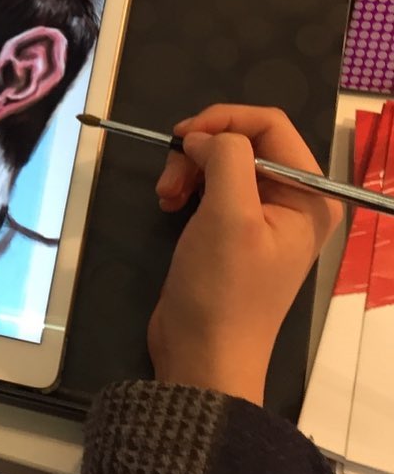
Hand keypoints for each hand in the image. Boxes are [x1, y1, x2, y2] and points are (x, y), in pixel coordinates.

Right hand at [149, 105, 342, 404]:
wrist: (202, 353)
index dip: (223, 120)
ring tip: (165, 195)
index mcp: (309, 194)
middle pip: (243, 141)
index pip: (270, 125)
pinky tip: (169, 204)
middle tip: (169, 177)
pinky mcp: (233, 228)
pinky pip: (211, 184)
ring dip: (188, 168)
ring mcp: (262, 214)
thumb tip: (203, 137)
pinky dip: (186, 186)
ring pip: (222, 160)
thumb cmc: (223, 288)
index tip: (182, 137)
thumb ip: (226, 159)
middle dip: (201, 150)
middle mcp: (292, 199)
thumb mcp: (229, 216)